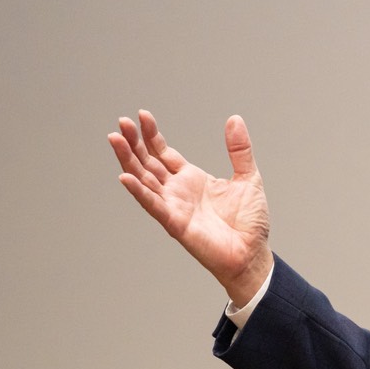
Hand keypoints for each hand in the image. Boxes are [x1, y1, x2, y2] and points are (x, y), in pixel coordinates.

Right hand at [109, 110, 273, 305]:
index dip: (152, 135)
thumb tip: (235, 119)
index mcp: (192, 179)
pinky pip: (153, 205)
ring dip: (128, 161)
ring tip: (116, 140)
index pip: (164, 153)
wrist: (253, 253)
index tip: (142, 115)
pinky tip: (125, 177)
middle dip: (134, 143)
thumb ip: (239, 149)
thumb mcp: (248, 177)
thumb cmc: (249, 222)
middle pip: (148, 163)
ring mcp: (174, 206)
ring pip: (144, 180)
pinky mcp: (175, 223)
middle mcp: (178, 191)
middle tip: (122, 122)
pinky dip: (139, 192)